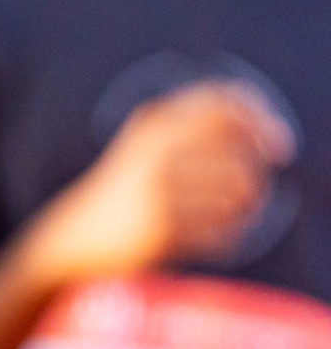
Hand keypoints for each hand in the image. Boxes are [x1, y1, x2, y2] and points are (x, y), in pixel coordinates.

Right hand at [15, 81, 293, 284]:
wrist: (70, 241)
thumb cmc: (118, 195)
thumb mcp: (144, 147)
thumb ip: (193, 126)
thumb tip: (260, 127)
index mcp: (153, 128)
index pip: (225, 106)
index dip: (260, 122)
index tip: (278, 147)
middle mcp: (156, 155)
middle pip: (240, 161)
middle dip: (254, 181)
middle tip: (248, 196)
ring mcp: (157, 193)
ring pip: (236, 197)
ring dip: (245, 211)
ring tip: (233, 219)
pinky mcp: (159, 231)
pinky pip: (220, 233)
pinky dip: (228, 239)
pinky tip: (218, 242)